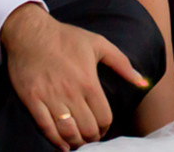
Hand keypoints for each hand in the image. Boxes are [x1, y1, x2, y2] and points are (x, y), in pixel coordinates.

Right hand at [1, 3, 149, 149]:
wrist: (31, 33)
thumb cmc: (66, 37)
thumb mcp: (99, 44)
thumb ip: (122, 63)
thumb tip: (143, 81)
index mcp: (89, 82)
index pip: (103, 117)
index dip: (106, 128)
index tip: (103, 128)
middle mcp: (70, 93)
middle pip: (87, 129)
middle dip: (92, 138)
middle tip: (91, 137)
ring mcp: (50, 98)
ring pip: (67, 132)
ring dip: (76, 142)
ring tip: (78, 142)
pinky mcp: (32, 100)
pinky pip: (45, 128)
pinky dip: (55, 141)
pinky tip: (62, 145)